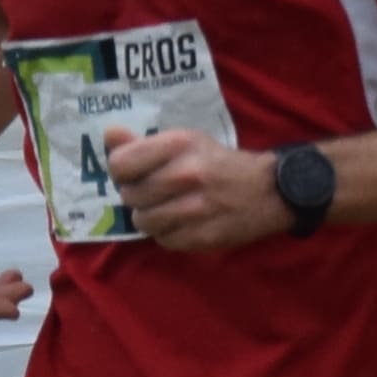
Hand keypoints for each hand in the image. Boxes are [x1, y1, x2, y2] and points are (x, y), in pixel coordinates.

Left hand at [106, 127, 294, 252]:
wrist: (267, 191)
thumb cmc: (218, 163)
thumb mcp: (184, 142)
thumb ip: (143, 143)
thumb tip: (108, 136)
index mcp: (179, 145)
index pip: (121, 164)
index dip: (121, 171)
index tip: (133, 173)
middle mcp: (186, 174)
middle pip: (130, 196)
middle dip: (137, 196)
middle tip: (155, 192)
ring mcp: (196, 209)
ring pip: (143, 222)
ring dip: (150, 217)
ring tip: (167, 209)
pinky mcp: (203, 237)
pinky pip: (164, 240)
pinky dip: (168, 234)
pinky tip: (183, 222)